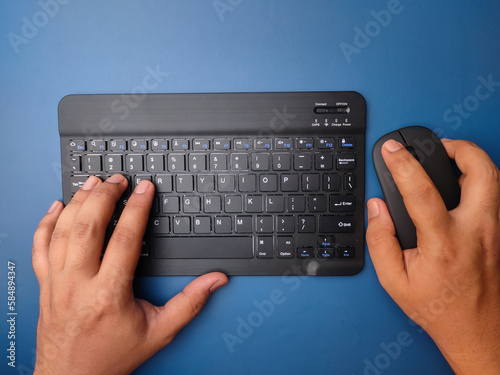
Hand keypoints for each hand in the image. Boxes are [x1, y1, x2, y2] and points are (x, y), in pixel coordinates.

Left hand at [32, 174, 227, 373]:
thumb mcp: (159, 331)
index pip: (125, 238)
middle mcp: (78, 284)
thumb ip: (190, 303)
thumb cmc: (113, 356)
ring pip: (62, 231)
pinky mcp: (44, 285)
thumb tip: (215, 281)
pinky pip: (39, 246)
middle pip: (88, 226)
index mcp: (109, 293)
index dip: (138, 208)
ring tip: (93, 183)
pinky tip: (56, 207)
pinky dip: (45, 222)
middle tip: (118, 180)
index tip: (145, 189)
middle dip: (105, 196)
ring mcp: (57, 283)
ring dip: (78, 202)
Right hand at [366, 139, 499, 374]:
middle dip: (459, 148)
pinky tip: (463, 185)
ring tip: (450, 158)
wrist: (478, 332)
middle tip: (437, 145)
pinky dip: (481, 180)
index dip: (401, 164)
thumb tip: (377, 208)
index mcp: (443, 243)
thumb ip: (379, 240)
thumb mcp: (393, 280)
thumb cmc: (438, 308)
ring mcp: (494, 232)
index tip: (391, 150)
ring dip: (474, 160)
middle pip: (481, 173)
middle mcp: (476, 232)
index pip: (421, 191)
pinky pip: (496, 196)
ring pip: (496, 180)